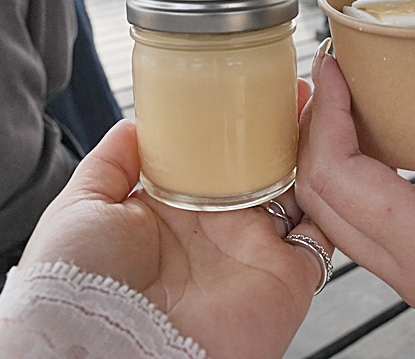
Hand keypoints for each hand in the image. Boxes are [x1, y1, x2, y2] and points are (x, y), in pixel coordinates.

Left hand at [19, 79, 331, 358]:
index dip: (233, 121)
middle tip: (294, 83)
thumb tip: (134, 123)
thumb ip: (109, 164)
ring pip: (298, 190)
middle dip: (280, 126)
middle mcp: (215, 227)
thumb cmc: (77, 287)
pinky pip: (323, 232)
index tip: (249, 83)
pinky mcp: (286, 277)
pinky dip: (337, 195)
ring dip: (313, 150)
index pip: (212, 155)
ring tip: (320, 103)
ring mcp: (253, 251)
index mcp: (169, 209)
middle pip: (261, 166)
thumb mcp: (79, 209)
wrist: (107, 353)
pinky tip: (337, 152)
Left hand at [296, 42, 414, 358]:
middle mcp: (414, 269)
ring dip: (340, 155)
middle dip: (315, 129)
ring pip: (344, 214)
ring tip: (365, 102)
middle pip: (323, 196)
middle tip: (338, 74)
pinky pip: (385, 227)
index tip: (335, 64)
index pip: (340, 177)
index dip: (326, 115)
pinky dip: (388, 183)